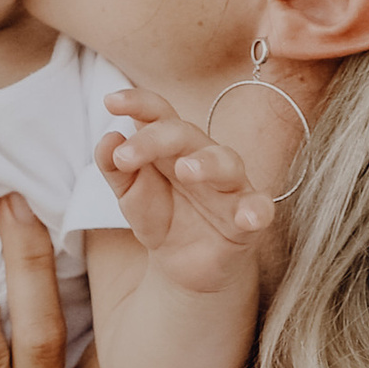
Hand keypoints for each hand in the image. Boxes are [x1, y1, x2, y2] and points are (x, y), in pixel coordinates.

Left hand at [96, 86, 273, 292]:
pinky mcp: (247, 218)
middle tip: (127, 157)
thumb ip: (115, 169)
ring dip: (207, 163)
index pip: (159, 114)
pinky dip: (256, 210)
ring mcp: (229, 186)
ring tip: (185, 170)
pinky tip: (247, 217)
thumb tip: (108, 138)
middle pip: (186, 133)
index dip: (138, 103)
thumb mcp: (130, 195)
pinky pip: (259, 208)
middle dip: (156, 139)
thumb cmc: (160, 217)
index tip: (110, 102)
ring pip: (227, 162)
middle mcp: (203, 157)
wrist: (182, 266)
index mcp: (172, 146)